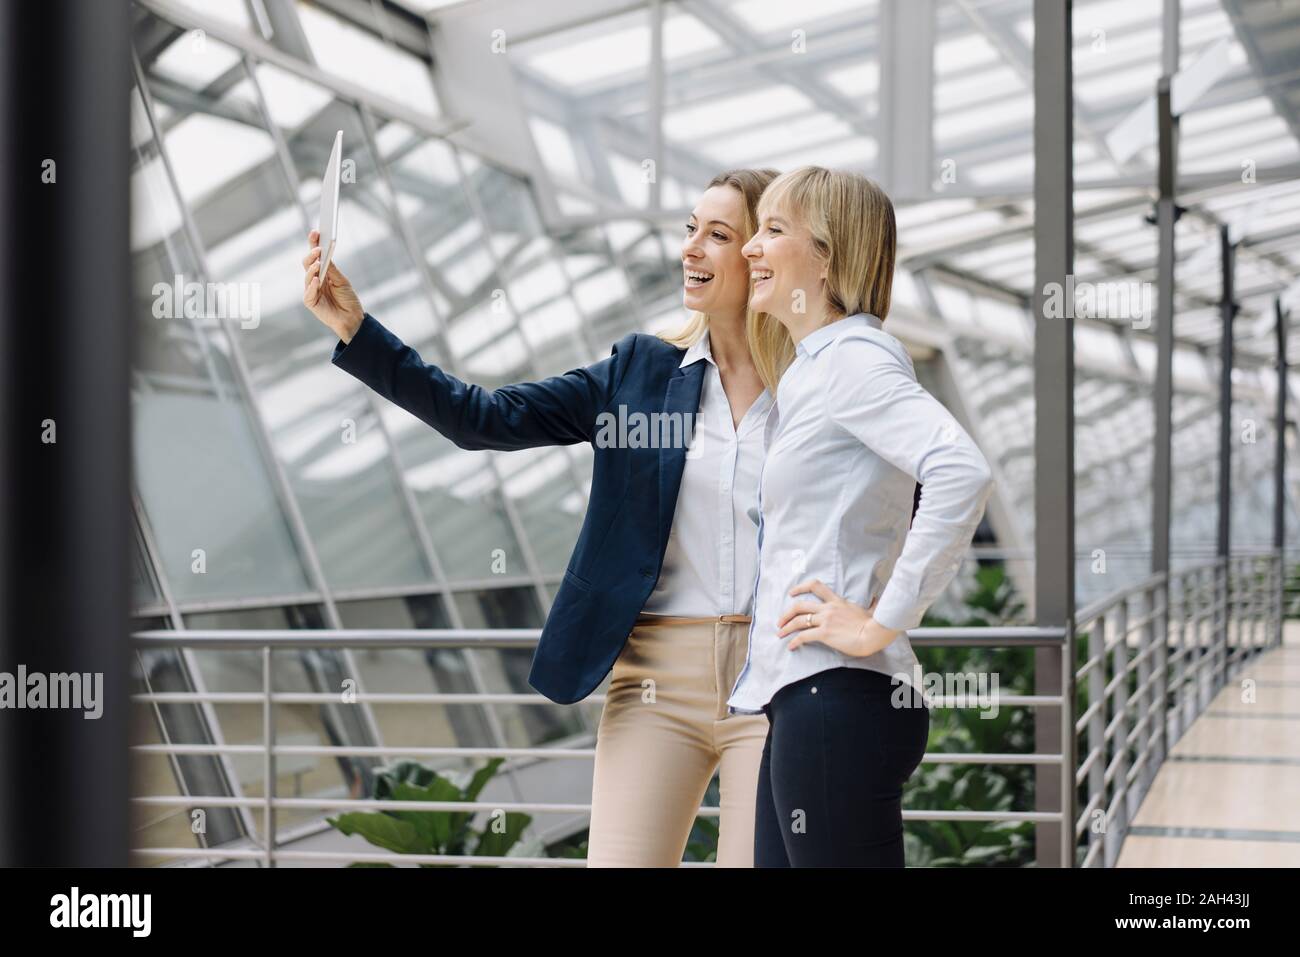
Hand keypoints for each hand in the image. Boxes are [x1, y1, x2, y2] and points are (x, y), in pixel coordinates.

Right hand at [302, 228, 363, 342]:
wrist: (352, 319)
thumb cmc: (348, 299)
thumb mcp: (342, 281)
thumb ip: (332, 269)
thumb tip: (323, 253)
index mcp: (322, 272)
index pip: (315, 255)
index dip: (313, 243)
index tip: (316, 231)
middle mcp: (314, 279)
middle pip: (308, 263)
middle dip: (311, 254)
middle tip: (317, 247)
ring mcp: (311, 290)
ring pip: (307, 276)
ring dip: (312, 269)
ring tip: (318, 263)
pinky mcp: (311, 302)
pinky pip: (309, 293)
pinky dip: (313, 286)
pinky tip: (317, 279)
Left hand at [777, 579, 902, 656]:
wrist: (874, 634)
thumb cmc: (875, 624)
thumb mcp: (871, 609)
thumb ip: (871, 604)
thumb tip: (877, 600)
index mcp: (837, 601)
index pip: (816, 586)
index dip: (800, 587)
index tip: (791, 593)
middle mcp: (828, 608)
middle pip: (800, 605)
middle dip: (786, 613)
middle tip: (780, 621)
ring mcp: (825, 620)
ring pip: (798, 621)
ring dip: (786, 627)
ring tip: (780, 634)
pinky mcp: (824, 633)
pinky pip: (804, 636)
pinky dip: (794, 641)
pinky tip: (791, 646)